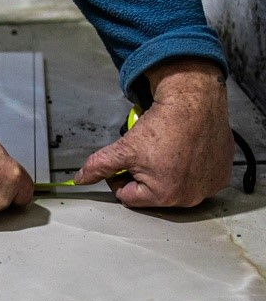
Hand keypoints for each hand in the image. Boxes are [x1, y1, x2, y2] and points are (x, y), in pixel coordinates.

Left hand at [74, 58, 232, 207]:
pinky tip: (184, 151)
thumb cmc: (163, 125)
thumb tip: (81, 179)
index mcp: (164, 195)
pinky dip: (188, 168)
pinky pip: (197, 178)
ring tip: (165, 151)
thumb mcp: (123, 148)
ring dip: (165, 173)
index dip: (119, 178)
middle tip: (146, 154)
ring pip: (174, 186)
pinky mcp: (220, 175)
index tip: (125, 162)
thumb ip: (99, 166)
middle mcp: (190, 197)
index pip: (127, 196)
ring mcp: (208, 187)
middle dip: (143, 176)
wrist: (195, 102)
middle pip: (152, 194)